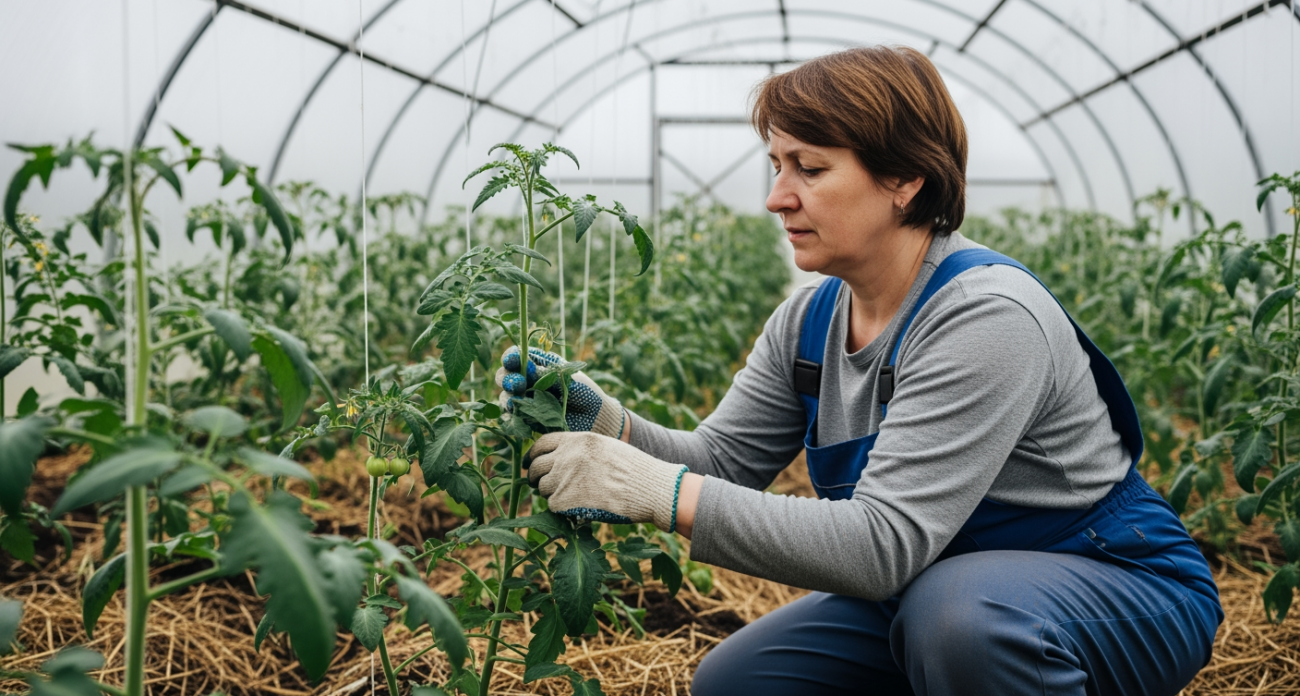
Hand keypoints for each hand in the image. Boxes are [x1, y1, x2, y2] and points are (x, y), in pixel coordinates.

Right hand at [496, 346, 626, 437]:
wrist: (595, 418)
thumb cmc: (585, 392)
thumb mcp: (568, 377)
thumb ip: (547, 373)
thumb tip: (528, 367)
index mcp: (538, 365)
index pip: (517, 357)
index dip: (511, 357)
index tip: (512, 361)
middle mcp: (528, 382)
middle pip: (506, 376)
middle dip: (507, 378)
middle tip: (517, 384)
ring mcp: (526, 401)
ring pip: (506, 397)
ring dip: (507, 397)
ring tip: (516, 401)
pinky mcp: (527, 420)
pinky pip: (512, 418)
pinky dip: (511, 416)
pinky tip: (515, 414)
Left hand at [525, 432, 687, 530]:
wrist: (649, 488)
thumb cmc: (634, 469)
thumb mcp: (606, 447)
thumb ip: (580, 450)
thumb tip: (559, 460)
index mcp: (577, 440)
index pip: (542, 444)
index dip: (534, 455)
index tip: (532, 464)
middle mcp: (567, 456)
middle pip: (537, 467)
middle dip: (536, 477)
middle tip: (540, 485)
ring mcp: (564, 478)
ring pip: (542, 488)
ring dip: (551, 494)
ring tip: (569, 497)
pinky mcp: (565, 501)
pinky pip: (552, 505)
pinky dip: (561, 509)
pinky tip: (577, 507)